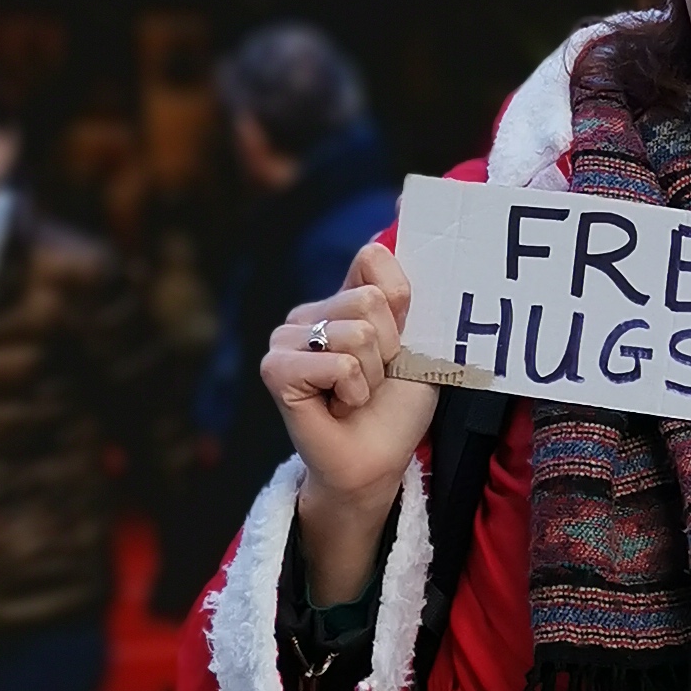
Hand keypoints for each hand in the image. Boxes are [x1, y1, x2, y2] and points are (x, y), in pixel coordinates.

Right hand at [260, 242, 435, 599]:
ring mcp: (286, 338)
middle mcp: (308, 312)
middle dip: (390, 349)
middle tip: (375, 380)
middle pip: (371, 300)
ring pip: (357, 332)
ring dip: (373, 374)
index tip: (400, 343)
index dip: (400, 304)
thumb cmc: (395, 408)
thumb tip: (389, 229)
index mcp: (340, 300)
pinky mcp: (275, 368)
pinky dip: (352, 390)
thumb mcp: (415, 344)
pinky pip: (336, 363)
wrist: (376, 461)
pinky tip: (339, 406)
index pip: (372, 258)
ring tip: (356, 395)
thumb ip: (402, 296)